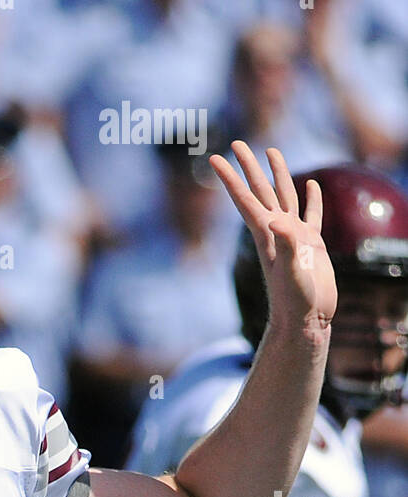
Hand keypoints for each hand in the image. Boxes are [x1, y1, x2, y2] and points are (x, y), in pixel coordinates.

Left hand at [209, 142, 336, 335]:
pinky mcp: (312, 244)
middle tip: (237, 142)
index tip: (215, 159)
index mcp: (267, 234)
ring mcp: (294, 236)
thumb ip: (285, 246)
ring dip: (278, 174)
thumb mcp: (290, 273)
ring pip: (284, 195)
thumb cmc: (296, 301)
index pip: (245, 199)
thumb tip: (276, 221)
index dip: (230, 178)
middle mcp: (277, 231)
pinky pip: (311, 214)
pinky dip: (312, 198)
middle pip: (260, 190)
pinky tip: (312, 185)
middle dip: (249, 167)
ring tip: (272, 151)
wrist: (307, 321)